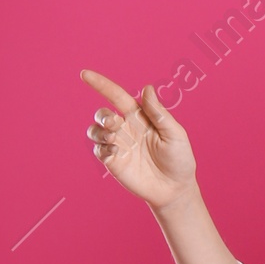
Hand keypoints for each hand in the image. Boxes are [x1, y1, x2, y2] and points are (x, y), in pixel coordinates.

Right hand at [82, 70, 197, 207]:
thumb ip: (159, 113)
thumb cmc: (179, 159)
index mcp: (139, 117)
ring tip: (113, 138)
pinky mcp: (114, 163)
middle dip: (103, 116)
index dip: (101, 84)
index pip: (116, 96)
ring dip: (99, 131)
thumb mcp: (174, 134)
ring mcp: (118, 146)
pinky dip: (102, 149)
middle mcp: (125, 129)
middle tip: (115, 124)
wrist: (176, 189)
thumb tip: (147, 88)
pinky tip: (115, 154)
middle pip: (102, 114)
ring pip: (94, 131)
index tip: (85, 74)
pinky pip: (98, 151)